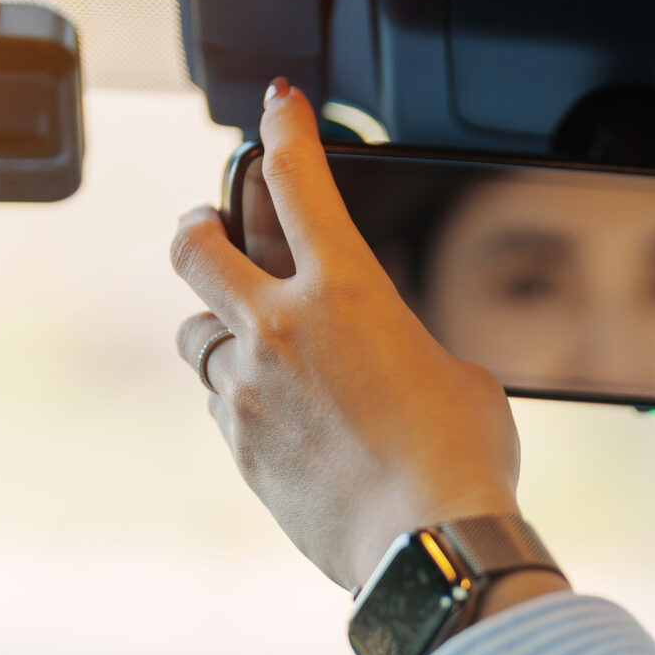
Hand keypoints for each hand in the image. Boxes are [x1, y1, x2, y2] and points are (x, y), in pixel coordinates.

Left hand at [170, 80, 528, 591]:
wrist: (431, 545)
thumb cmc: (460, 461)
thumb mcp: (454, 373)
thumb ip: (401, 343)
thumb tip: (380, 357)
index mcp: (346, 293)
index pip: (296, 183)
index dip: (283, 130)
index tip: (278, 109)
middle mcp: (281, 331)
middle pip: (194, 247)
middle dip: (201, 227)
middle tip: (211, 228)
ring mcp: (250, 392)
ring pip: (198, 338)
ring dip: (219, 330)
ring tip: (253, 346)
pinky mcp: (241, 450)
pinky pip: (222, 406)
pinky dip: (243, 400)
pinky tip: (284, 419)